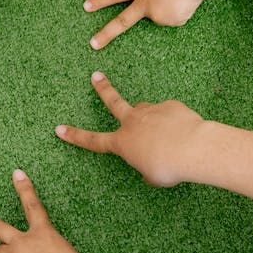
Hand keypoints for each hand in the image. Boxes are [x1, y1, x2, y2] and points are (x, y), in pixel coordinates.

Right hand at [55, 72, 206, 187]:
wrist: (193, 148)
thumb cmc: (169, 166)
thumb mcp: (153, 176)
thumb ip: (146, 168)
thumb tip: (149, 163)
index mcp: (123, 142)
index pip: (92, 140)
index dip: (75, 136)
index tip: (59, 129)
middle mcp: (132, 122)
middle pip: (113, 101)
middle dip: (102, 88)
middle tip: (96, 76)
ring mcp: (151, 111)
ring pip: (146, 111)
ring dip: (151, 120)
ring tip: (167, 134)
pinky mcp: (170, 106)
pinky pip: (170, 115)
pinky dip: (175, 124)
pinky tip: (185, 133)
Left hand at [84, 0, 208, 48]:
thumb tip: (158, 2)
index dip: (100, 1)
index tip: (86, 6)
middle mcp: (144, 3)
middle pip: (122, 21)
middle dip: (106, 34)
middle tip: (93, 45)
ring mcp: (156, 14)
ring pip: (163, 17)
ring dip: (173, 8)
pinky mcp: (170, 21)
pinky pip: (176, 19)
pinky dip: (182, 12)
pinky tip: (186, 2)